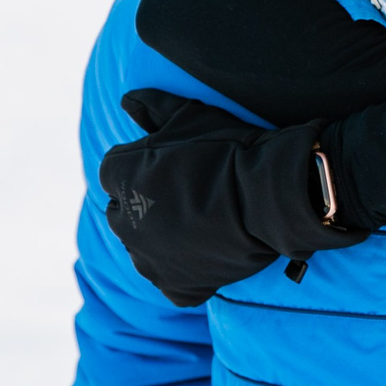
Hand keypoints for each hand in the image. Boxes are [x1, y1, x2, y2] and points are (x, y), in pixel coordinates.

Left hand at [99, 89, 364, 305]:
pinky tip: (207, 254)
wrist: (271, 194)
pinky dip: (185, 272)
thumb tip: (125, 99)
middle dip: (145, 206)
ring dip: (160, 240)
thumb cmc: (230, 148)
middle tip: (188, 196)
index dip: (144, 169)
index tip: (174, 168)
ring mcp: (149, 258)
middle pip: (124, 214)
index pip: (114, 174)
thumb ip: (152, 107)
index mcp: (120, 175)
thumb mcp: (190, 115)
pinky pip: (171, 282)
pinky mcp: (176, 286)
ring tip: (198, 225)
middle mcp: (124, 220)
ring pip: (143, 250)